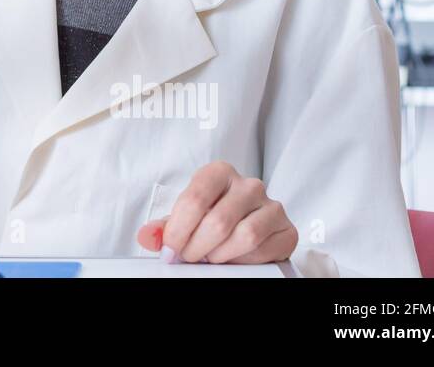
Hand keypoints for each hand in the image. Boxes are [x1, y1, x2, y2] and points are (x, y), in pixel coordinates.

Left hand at [136, 161, 297, 263]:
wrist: (246, 225)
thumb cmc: (210, 217)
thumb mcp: (184, 218)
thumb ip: (164, 227)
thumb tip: (146, 236)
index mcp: (219, 172)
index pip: (195, 199)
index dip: (179, 230)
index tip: (171, 249)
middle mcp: (249, 184)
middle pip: (218, 221)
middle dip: (197, 247)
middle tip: (189, 257)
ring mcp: (271, 205)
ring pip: (244, 236)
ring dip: (221, 255)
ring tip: (210, 257)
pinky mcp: (287, 229)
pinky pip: (265, 249)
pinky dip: (244, 260)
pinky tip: (234, 259)